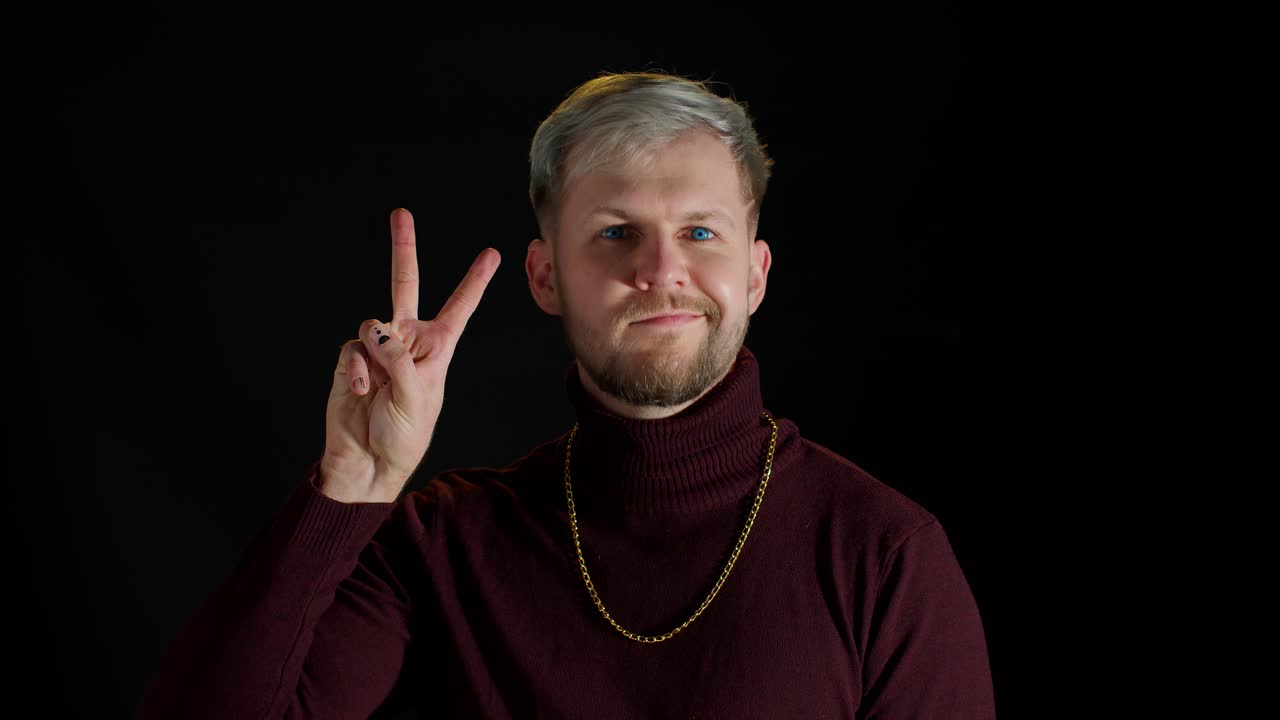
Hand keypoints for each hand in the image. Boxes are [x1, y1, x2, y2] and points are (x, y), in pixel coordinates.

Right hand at [320, 208, 499, 502]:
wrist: (366, 461)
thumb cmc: (403, 437)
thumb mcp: (419, 400)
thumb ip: (402, 361)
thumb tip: (377, 330)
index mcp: (437, 349)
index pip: (459, 308)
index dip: (474, 282)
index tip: (491, 254)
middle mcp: (407, 341)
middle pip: (405, 286)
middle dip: (403, 249)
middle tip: (401, 214)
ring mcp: (377, 348)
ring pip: (372, 324)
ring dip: (376, 354)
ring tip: (379, 386)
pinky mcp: (351, 359)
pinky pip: (352, 349)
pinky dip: (357, 370)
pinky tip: (362, 391)